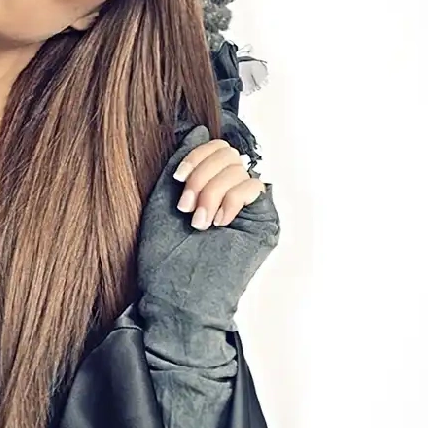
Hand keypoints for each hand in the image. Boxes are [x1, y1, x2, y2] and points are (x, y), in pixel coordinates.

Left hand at [136, 124, 278, 328]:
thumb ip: (182, 164)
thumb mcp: (163, 200)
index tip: (178, 182)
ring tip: (199, 222)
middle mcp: (231, 197)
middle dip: (202, 177)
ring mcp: (248, 211)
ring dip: (212, 192)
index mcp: (209, 189)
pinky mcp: (263, 225)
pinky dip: (231, 199)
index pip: (215, 149)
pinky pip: (254, 187)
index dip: (196, 157)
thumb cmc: (164, 258)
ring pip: (239, 168)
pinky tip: (218, 222)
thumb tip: (199, 129)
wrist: (173, 298)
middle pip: (228, 154)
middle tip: (187, 208)